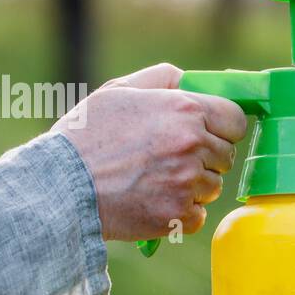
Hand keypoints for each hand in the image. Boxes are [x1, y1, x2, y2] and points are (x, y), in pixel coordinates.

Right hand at [53, 63, 247, 241]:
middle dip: (206, 157)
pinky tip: (153, 201)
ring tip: (154, 180)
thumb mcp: (119, 90)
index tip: (209, 132)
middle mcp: (193, 145)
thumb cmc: (85, 135)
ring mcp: (187, 182)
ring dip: (193, 186)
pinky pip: (198, 215)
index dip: (223, 127)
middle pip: (226, 156)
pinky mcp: (178, 215)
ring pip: (213, 187)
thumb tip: (191, 80)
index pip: (236, 120)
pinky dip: (180, 213)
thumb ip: (161, 79)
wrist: (58, 185)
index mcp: (185, 110)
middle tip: (170, 158)